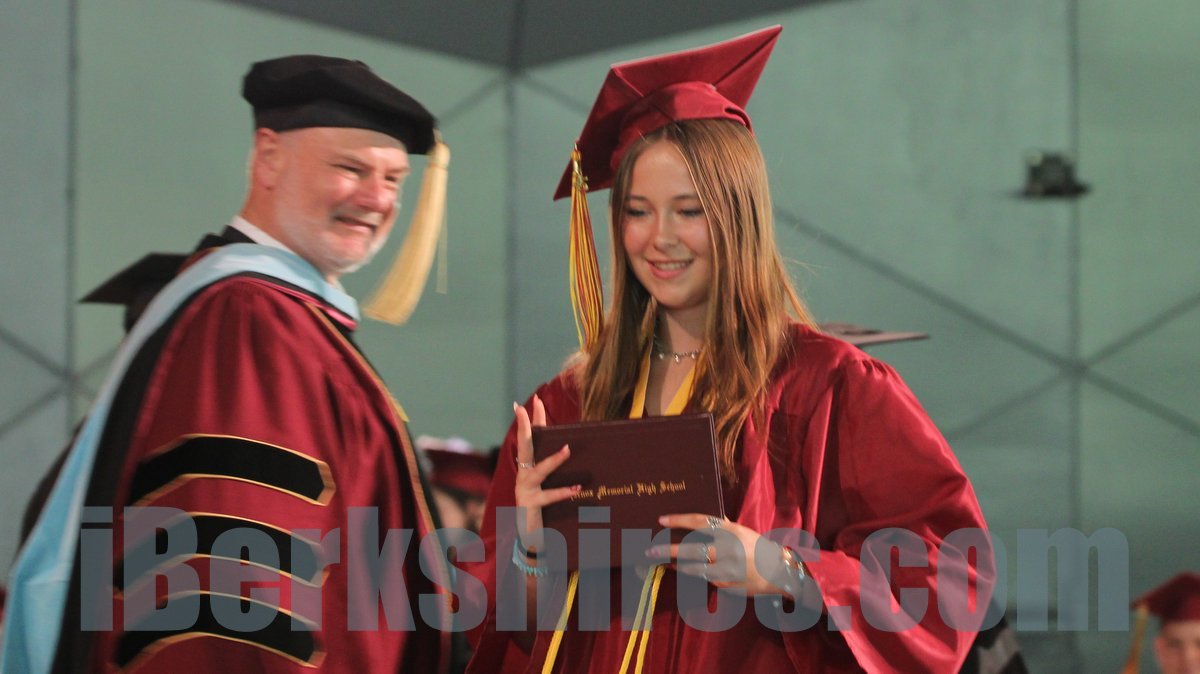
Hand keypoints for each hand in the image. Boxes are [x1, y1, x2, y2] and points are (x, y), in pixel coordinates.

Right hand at [512, 395, 579, 551]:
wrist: (529, 538)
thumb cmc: (541, 508)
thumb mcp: (546, 484)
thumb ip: (553, 468)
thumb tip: (572, 448)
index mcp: (526, 467)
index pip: (529, 438)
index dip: (530, 419)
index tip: (532, 399)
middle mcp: (522, 475)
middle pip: (524, 446)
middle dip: (524, 426)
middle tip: (525, 407)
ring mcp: (525, 489)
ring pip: (539, 471)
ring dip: (554, 461)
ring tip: (567, 450)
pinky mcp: (531, 505)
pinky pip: (549, 497)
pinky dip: (563, 493)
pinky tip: (578, 489)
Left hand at [648, 513, 782, 595]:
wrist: (779, 573)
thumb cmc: (758, 548)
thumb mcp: (742, 532)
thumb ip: (723, 527)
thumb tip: (700, 521)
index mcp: (731, 531)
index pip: (699, 522)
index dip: (678, 520)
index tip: (661, 520)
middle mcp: (727, 549)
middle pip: (691, 549)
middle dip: (668, 550)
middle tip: (651, 550)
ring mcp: (726, 569)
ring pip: (693, 567)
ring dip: (675, 565)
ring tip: (661, 562)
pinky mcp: (725, 585)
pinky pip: (702, 578)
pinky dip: (689, 573)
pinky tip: (678, 570)